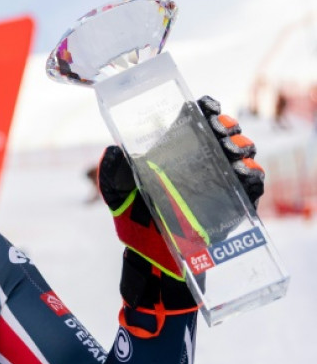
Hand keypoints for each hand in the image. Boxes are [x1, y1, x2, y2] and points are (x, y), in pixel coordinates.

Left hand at [97, 96, 263, 278]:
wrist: (149, 255)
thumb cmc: (133, 218)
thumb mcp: (115, 192)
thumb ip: (111, 171)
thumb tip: (113, 150)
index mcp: (175, 150)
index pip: (196, 118)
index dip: (205, 108)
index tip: (205, 108)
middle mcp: (200, 160)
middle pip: (224, 131)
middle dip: (225, 126)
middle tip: (217, 132)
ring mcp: (219, 181)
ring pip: (243, 153)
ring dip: (240, 147)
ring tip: (228, 152)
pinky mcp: (233, 203)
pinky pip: (252, 184)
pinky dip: (251, 174)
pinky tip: (241, 172)